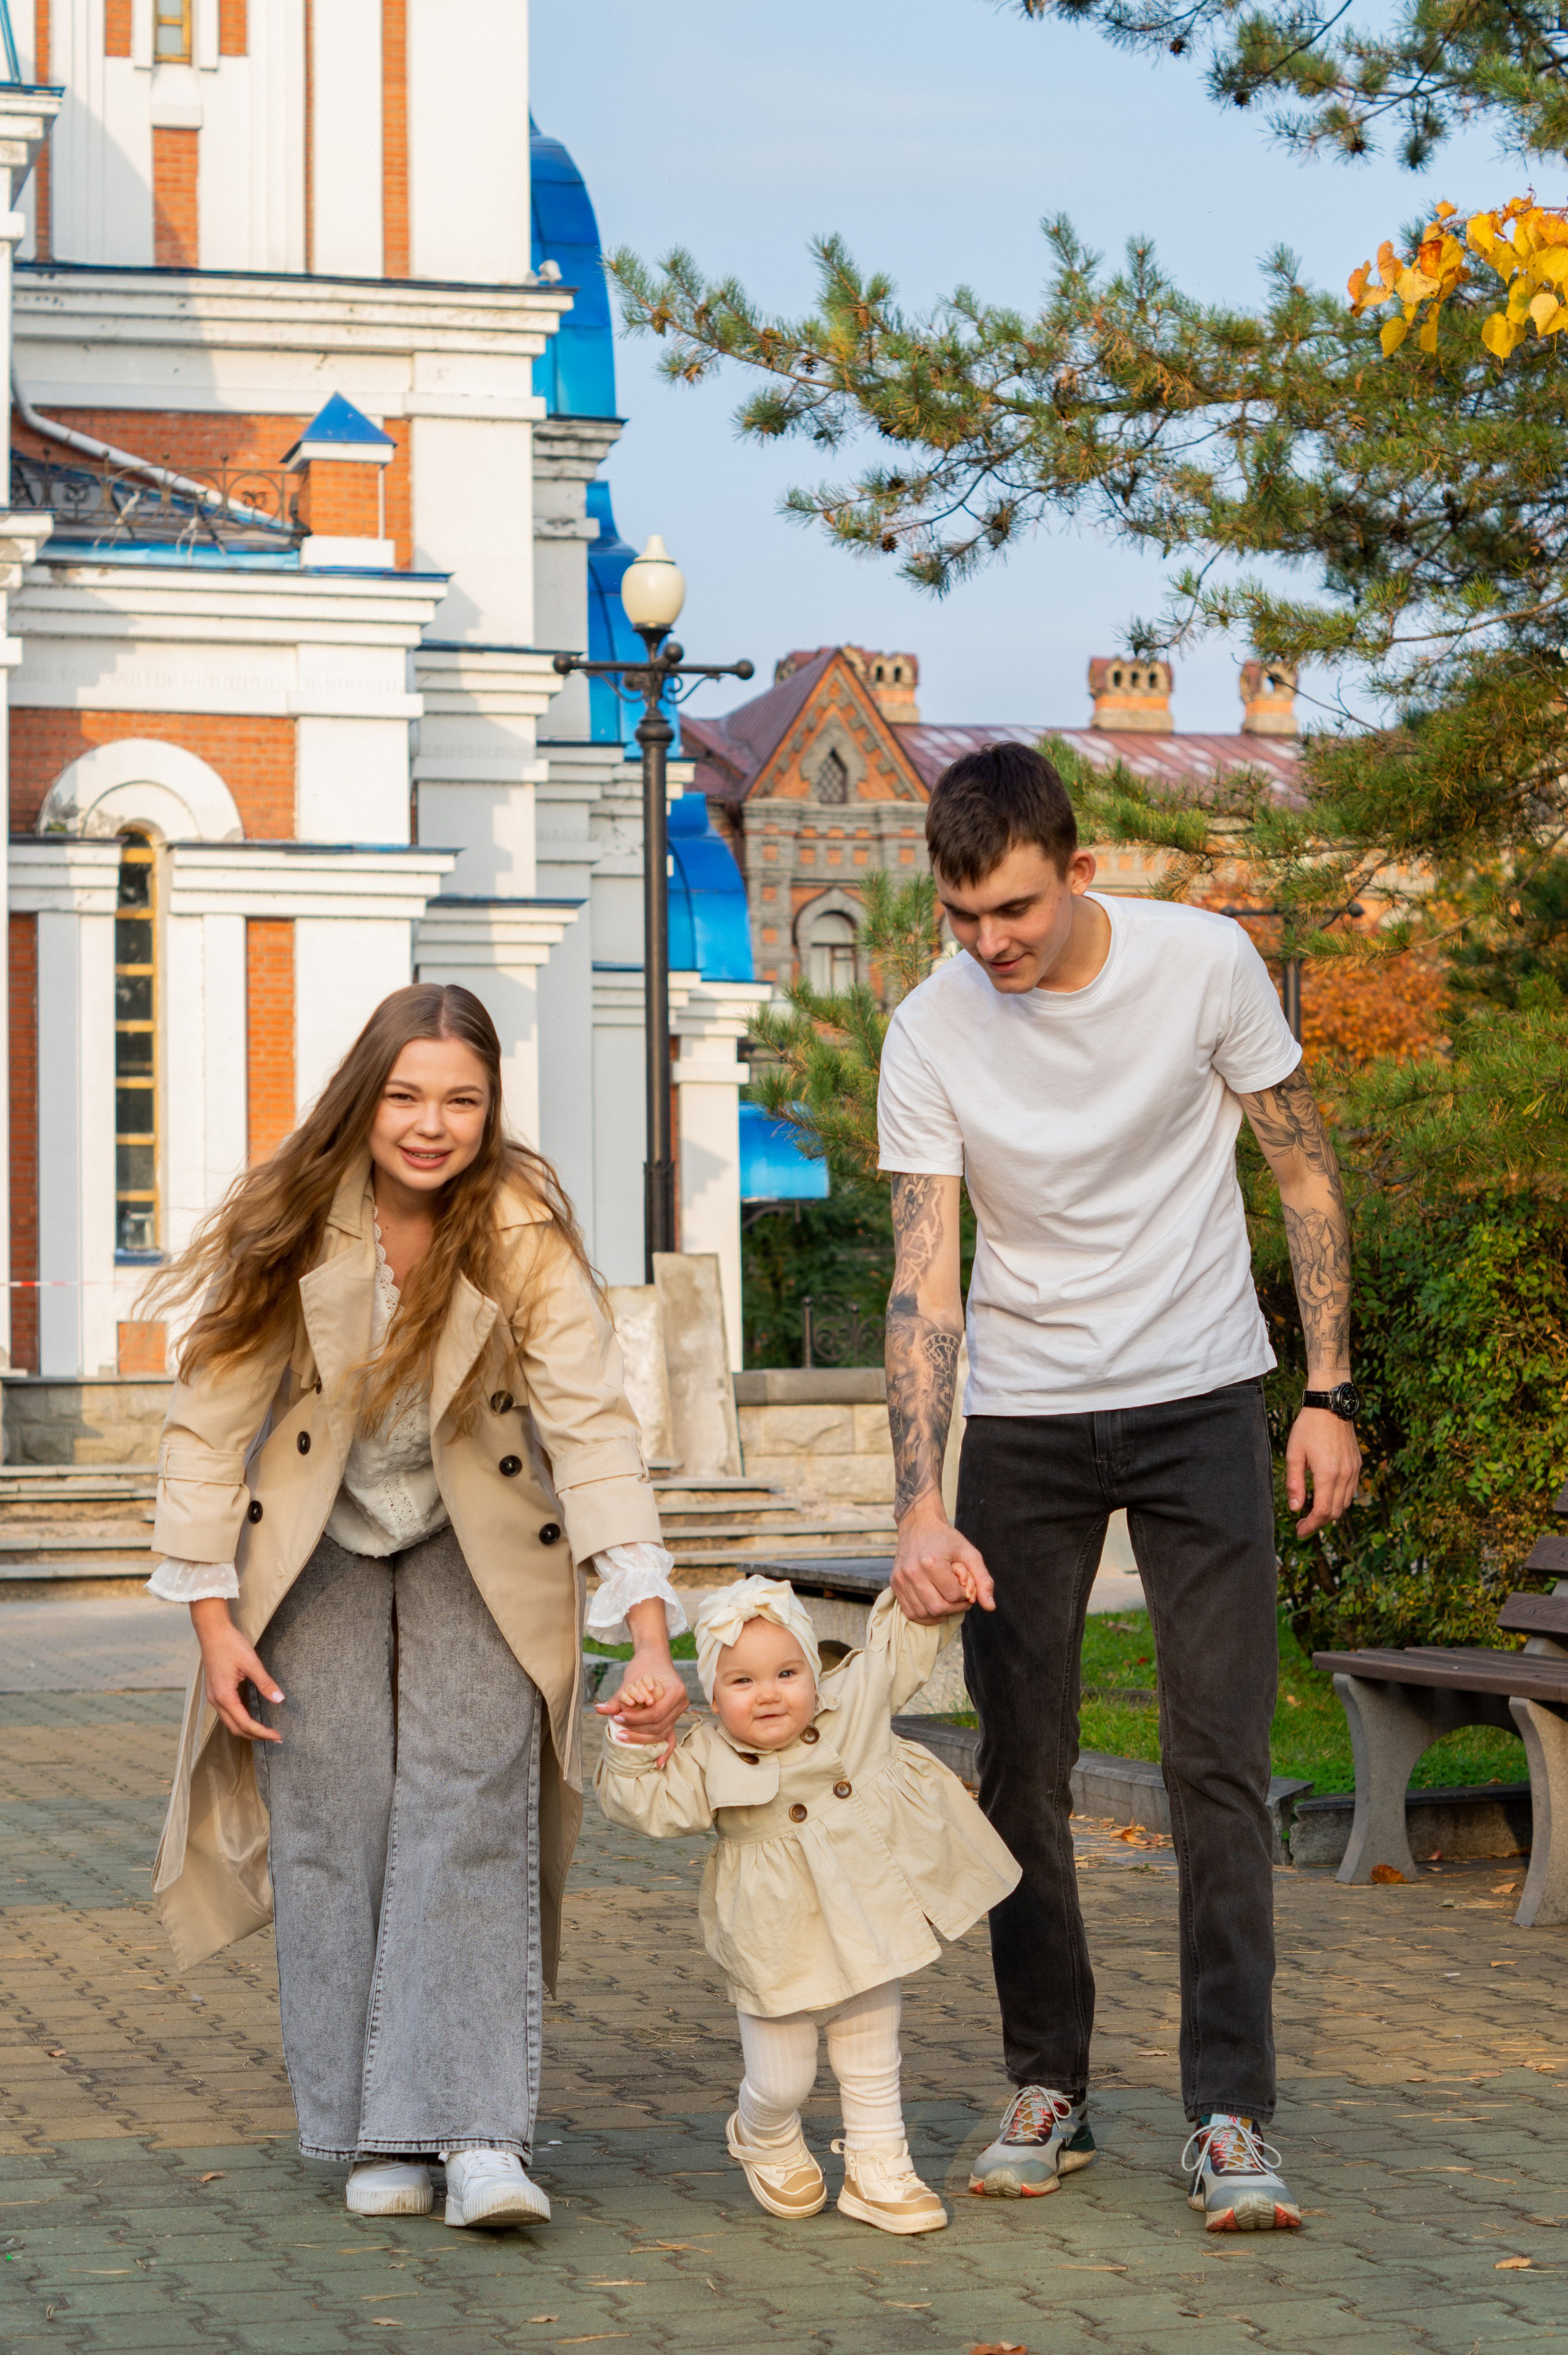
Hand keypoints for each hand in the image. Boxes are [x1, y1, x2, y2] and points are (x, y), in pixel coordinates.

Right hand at [190, 1597, 281, 1743]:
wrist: (212, 1632)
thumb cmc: (230, 1645)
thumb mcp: (251, 1663)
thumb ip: (265, 1683)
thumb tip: (280, 1700)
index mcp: (224, 1696)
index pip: (245, 1723)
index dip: (262, 1733)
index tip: (277, 1736)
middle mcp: (216, 1701)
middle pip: (236, 1728)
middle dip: (255, 1736)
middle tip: (275, 1738)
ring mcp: (213, 1697)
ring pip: (230, 1722)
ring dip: (247, 1730)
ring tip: (265, 1731)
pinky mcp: (214, 1692)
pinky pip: (227, 1713)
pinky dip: (240, 1720)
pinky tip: (251, 1717)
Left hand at [595, 1643, 687, 1763]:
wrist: (654, 1658)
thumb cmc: (643, 1667)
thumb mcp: (630, 1680)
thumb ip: (617, 1699)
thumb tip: (599, 1710)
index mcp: (675, 1691)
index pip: (654, 1714)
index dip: (635, 1720)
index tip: (618, 1717)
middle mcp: (682, 1703)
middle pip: (658, 1726)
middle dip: (636, 1730)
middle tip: (617, 1730)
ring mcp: (679, 1712)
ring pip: (661, 1733)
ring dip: (642, 1739)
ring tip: (623, 1737)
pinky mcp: (674, 1717)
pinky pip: (671, 1736)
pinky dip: (665, 1750)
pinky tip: (658, 1764)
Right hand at [891, 1497, 994, 1624]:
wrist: (919, 1524)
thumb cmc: (946, 1538)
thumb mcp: (969, 1553)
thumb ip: (983, 1580)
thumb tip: (990, 1607)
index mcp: (931, 1562)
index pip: (953, 1596)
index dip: (965, 1595)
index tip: (966, 1586)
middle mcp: (912, 1572)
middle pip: (938, 1608)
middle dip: (954, 1607)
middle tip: (960, 1598)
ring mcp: (900, 1579)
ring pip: (923, 1614)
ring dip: (940, 1613)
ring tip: (948, 1601)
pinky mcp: (894, 1584)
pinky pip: (910, 1612)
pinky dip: (925, 1615)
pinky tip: (934, 1607)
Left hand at [1286, 1406, 1361, 1537]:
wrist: (1330, 1406)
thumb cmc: (1308, 1427)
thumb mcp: (1294, 1454)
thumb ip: (1294, 1483)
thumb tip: (1295, 1508)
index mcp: (1328, 1474)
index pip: (1322, 1511)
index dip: (1311, 1526)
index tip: (1299, 1531)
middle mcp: (1345, 1475)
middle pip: (1335, 1512)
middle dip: (1319, 1522)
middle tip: (1302, 1524)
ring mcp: (1354, 1470)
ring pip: (1345, 1504)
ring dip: (1329, 1512)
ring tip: (1312, 1512)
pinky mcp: (1357, 1464)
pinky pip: (1351, 1491)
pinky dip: (1339, 1500)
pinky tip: (1325, 1496)